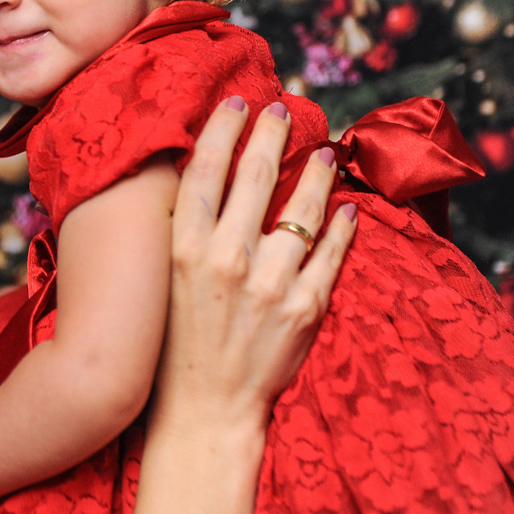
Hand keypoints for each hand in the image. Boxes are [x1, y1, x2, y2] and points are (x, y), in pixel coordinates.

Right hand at [156, 97, 357, 432]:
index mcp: (184, 249)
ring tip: (325, 153)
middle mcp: (225, 259)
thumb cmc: (179, 344)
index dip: (223, 129)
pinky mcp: (306, 308)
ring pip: (301, 209)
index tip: (238, 103)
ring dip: (316, 174)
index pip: (205, 171)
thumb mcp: (168, 282)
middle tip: (284, 109)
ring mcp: (269, 283)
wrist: (205, 410)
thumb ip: (187, 234)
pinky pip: (332, 254)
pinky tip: (346, 207)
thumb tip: (205, 181)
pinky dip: (343, 227)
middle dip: (272, 134)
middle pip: (254, 176)